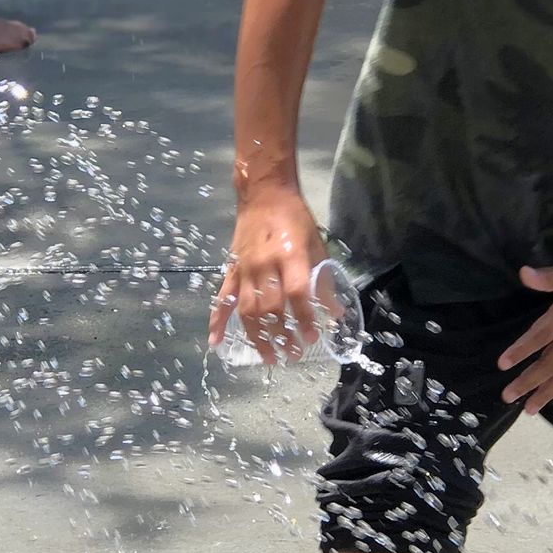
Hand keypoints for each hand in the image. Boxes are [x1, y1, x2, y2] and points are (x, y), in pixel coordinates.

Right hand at [210, 192, 328, 363]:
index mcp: (289, 255)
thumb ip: (324, 280)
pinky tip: (216, 342)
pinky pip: (222, 299)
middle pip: (270, 306)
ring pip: (247, 309)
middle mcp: (264, 264)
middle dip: (282, 334)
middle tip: (293, 354)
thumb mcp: (316, 246)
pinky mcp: (231, 270)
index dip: (304, 317)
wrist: (264, 195)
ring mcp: (244, 269)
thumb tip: (337, 313)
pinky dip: (217, 321)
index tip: (312, 337)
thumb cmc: (296, 220)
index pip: (296, 293)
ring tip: (269, 357)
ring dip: (257, 337)